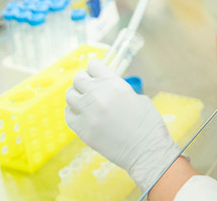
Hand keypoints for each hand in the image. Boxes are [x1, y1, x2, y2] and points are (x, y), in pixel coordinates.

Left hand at [65, 60, 181, 192]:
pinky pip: (68, 114)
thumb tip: (107, 87)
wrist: (145, 150)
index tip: (98, 75)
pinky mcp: (82, 130)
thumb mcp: (138, 97)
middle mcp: (98, 96)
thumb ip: (119, 89)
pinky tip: (83, 115)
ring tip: (86, 102)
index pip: (93, 66)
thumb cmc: (148, 123)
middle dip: (84, 81)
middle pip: (78, 79)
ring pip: (69, 95)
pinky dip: (73, 112)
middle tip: (90, 88)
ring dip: (77, 96)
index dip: (96, 70)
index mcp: (115, 85)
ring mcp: (87, 114)